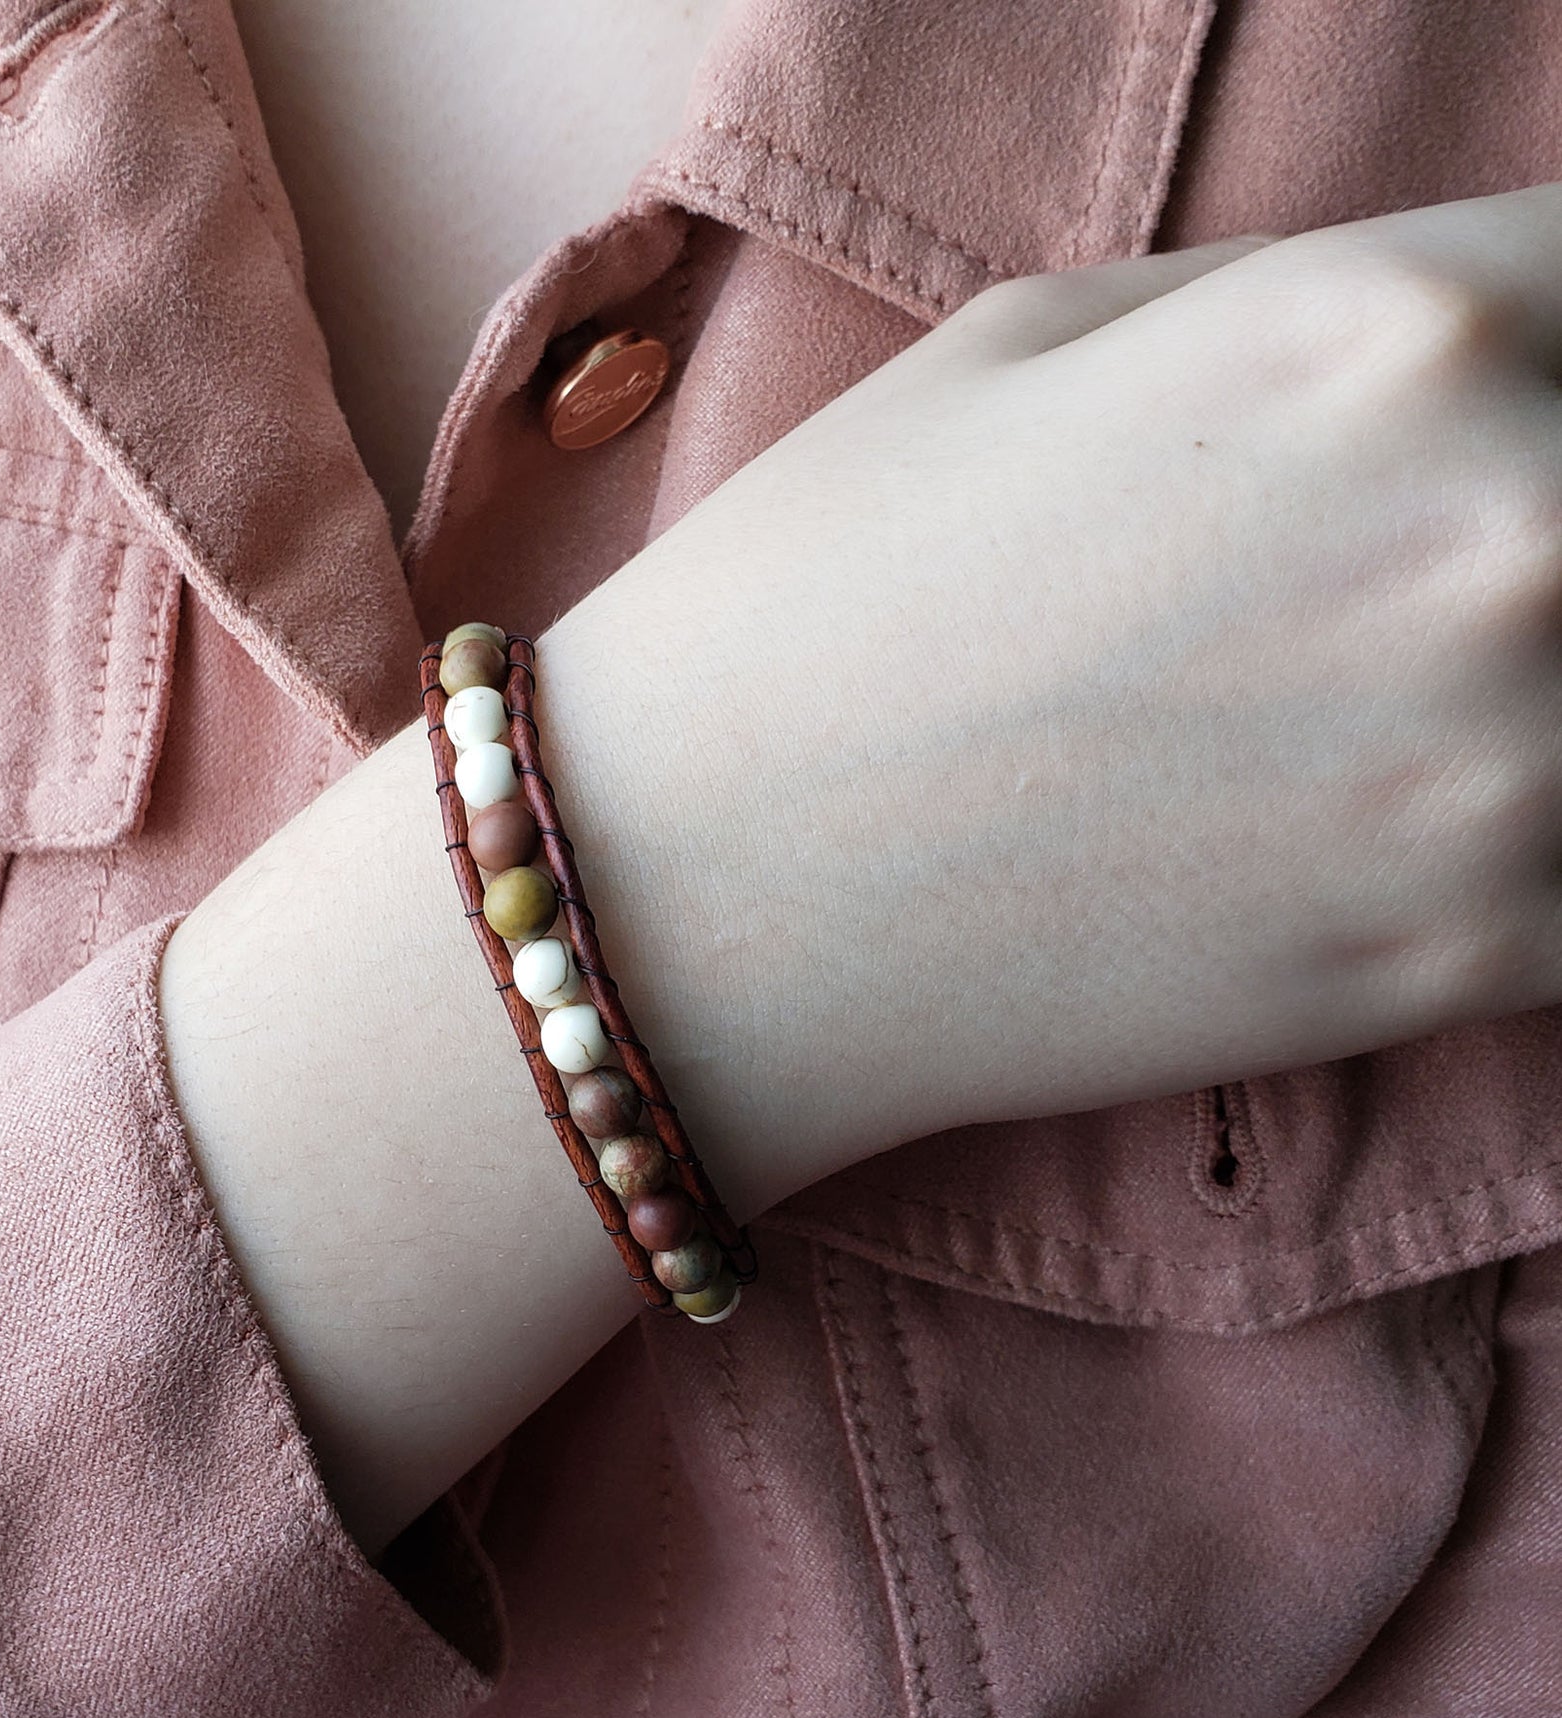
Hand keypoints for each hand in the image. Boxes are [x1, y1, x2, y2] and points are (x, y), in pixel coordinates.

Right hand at [162, 186, 1561, 1548]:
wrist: (689, 895)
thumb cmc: (824, 599)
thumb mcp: (1038, 349)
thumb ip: (1312, 310)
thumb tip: (1469, 338)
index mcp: (1385, 334)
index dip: (1555, 338)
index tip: (1500, 398)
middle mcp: (1504, 532)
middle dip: (1545, 499)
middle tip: (1383, 588)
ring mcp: (1509, 772)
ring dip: (1541, 680)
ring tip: (1364, 697)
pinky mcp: (1471, 960)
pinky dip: (1535, 828)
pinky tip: (1406, 815)